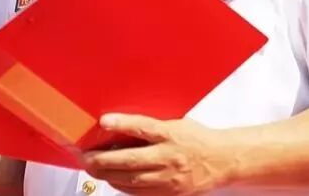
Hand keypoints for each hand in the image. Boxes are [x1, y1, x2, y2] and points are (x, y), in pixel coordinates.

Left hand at [81, 114, 233, 194]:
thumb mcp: (176, 123)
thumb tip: (121, 126)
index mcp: (172, 134)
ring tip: (93, 169)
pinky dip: (123, 187)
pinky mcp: (170, 193)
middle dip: (104, 160)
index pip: (144, 127)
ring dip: (109, 175)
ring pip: (132, 180)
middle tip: (86, 157)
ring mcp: (170, 178)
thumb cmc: (197, 139)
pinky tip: (113, 181)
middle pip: (132, 160)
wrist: (222, 161)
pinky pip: (141, 193)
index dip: (122, 124)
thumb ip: (152, 126)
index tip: (104, 121)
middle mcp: (170, 156)